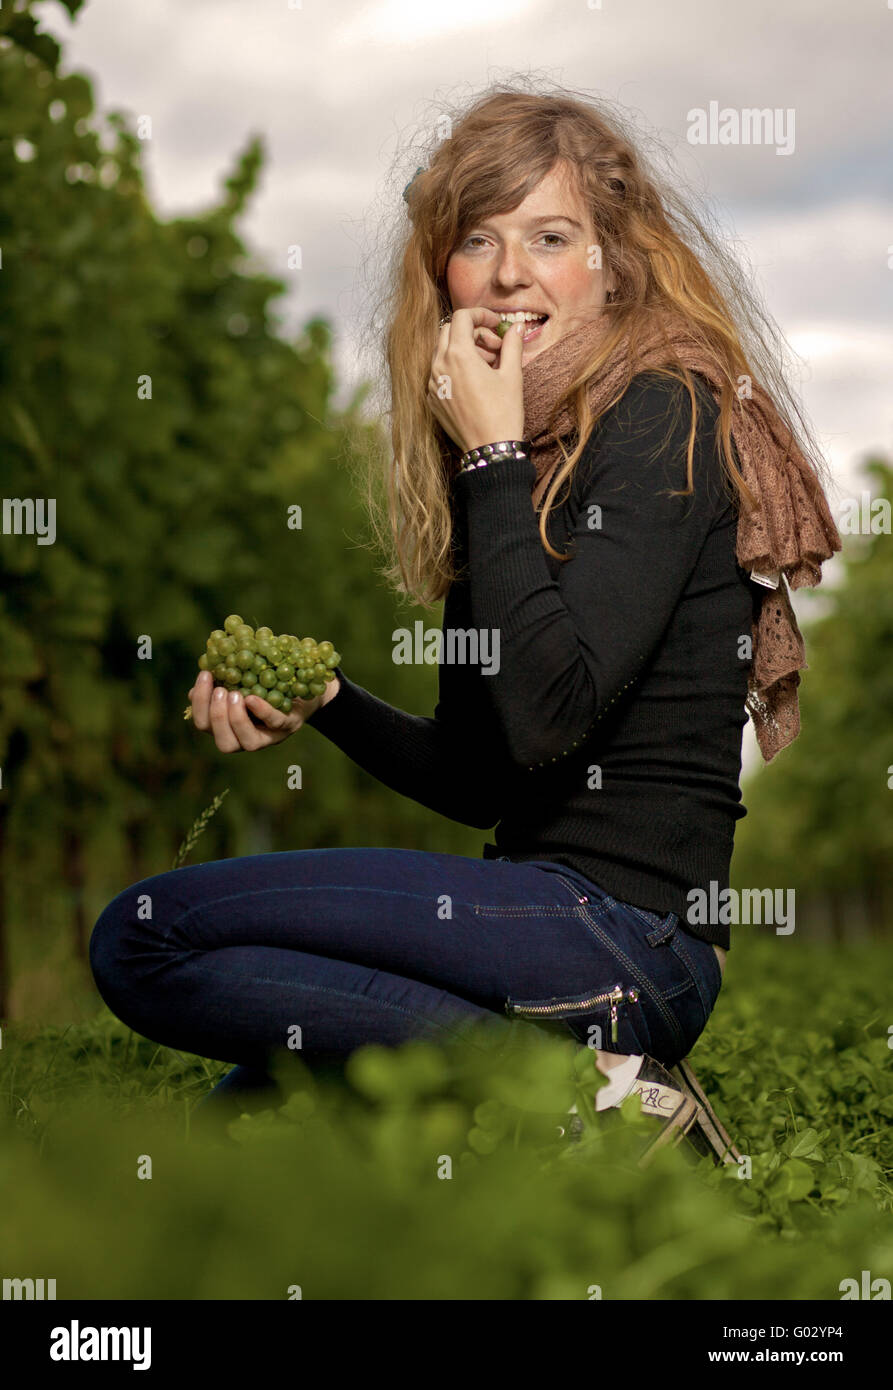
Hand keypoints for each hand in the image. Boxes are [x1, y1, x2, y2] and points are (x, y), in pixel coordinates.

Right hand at [187, 668, 336, 752]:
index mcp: (230, 727)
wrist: (304, 684)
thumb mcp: (240, 683)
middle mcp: (247, 738)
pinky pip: (275, 723)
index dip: (200, 704)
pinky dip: (263, 712)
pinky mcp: (290, 726)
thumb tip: (193, 692)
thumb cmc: (266, 683)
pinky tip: (253, 699)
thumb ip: (219, 687)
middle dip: (217, 717)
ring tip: (235, 694)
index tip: (205, 676)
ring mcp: (270, 736)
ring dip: (236, 720)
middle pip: (225, 743)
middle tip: (221, 691)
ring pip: (249, 743)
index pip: (205, 725)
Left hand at [427, 306, 524, 453]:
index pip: (462, 317)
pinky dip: (455, 368)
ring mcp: (432, 384)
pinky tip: (475, 382)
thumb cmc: (503, 413)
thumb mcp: (512, 375)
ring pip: (442, 352)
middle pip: (449, 331)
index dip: (481, 315)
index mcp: (458, 355)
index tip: (496, 325)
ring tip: (488, 365)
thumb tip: (517, 328)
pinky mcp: (432, 399)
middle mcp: (439, 366)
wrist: (489, 449)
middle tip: (494, 346)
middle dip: (472, 332)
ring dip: (464, 350)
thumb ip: (512, 345)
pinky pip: (439, 373)